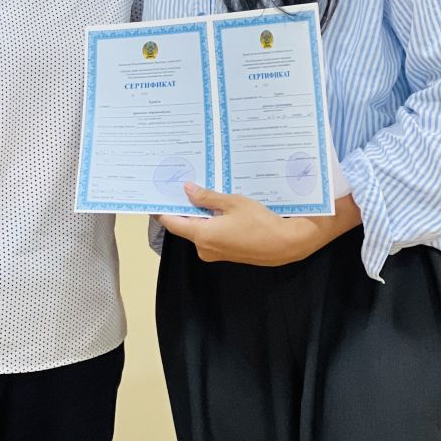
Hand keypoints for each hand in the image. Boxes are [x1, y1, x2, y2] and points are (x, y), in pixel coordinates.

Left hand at [158, 183, 361, 265]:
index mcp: (202, 235)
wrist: (285, 244)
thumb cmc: (259, 222)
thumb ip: (207, 197)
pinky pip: (210, 236)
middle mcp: (204, 248)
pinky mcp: (226, 254)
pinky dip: (209, 223)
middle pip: (184, 226)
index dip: (162, 210)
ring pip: (198, 231)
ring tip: (198, 191)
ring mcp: (215, 254)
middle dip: (182, 208)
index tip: (155, 196)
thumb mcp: (232, 203)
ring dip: (198, 215)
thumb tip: (187, 189)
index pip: (172, 223)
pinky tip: (216, 208)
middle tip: (179, 186)